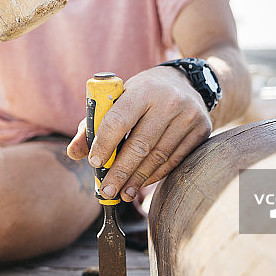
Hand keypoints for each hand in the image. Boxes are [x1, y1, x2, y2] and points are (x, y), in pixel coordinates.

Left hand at [67, 66, 212, 201]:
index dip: (104, 145)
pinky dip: (155, 175)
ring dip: (137, 179)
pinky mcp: (201, 130)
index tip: (94, 162)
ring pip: (158, 157)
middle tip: (106, 190)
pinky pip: (174, 160)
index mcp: (143, 89)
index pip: (118, 121)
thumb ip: (92, 124)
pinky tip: (141, 183)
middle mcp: (169, 101)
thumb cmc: (141, 94)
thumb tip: (74, 153)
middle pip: (140, 145)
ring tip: (122, 192)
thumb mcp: (117, 99)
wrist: (184, 83)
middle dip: (120, 172)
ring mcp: (188, 116)